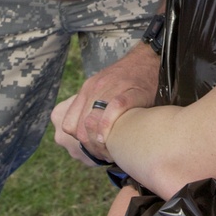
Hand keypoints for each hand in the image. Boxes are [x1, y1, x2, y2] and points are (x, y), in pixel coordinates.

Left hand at [51, 44, 159, 162]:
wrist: (147, 60)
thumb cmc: (127, 80)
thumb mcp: (102, 89)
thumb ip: (91, 107)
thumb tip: (85, 135)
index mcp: (85, 91)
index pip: (68, 125)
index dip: (79, 141)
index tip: (93, 149)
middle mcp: (93, 90)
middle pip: (80, 129)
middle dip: (91, 147)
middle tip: (104, 155)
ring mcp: (110, 90)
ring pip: (92, 122)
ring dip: (100, 142)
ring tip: (111, 151)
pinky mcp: (129, 92)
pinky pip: (113, 110)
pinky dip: (110, 126)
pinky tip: (116, 139)